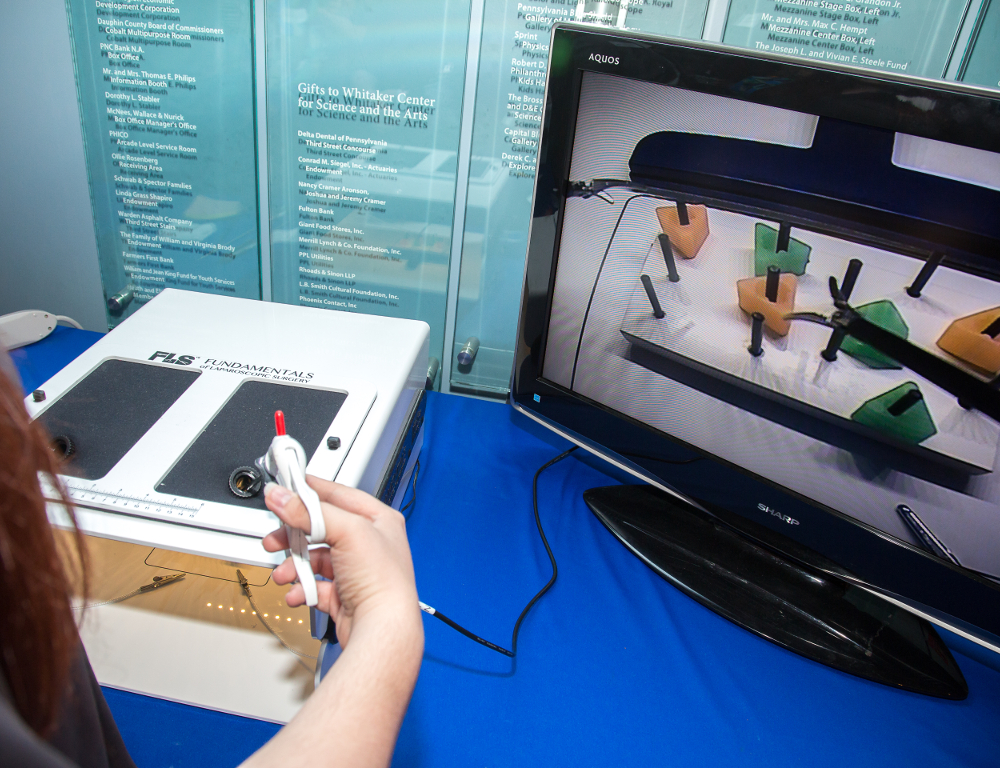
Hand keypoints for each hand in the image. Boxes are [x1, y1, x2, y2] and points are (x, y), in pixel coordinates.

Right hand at [262, 477, 420, 648]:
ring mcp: (357, 571)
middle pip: (322, 530)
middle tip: (275, 538)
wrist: (382, 630)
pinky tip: (297, 593)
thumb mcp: (346, 532)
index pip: (340, 495)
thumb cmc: (383, 581)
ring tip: (284, 574)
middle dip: (295, 536)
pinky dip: (303, 589)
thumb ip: (310, 512)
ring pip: (316, 560)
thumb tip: (282, 497)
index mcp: (379, 520)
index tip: (287, 489)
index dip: (312, 491)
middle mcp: (370, 544)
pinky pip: (316, 587)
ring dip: (295, 567)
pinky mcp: (346, 596)